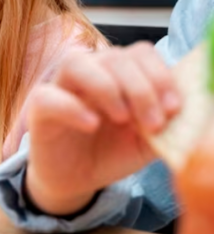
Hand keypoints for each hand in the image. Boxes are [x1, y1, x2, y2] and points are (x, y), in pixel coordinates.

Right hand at [25, 42, 180, 215]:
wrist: (76, 180)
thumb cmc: (110, 152)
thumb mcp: (147, 140)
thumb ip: (167, 124)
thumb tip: (193, 110)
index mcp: (118, 74)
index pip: (139, 52)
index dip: (159, 73)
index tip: (174, 107)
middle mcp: (89, 72)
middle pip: (113, 56)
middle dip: (140, 88)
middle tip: (153, 123)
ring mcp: (60, 86)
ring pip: (77, 63)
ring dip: (107, 87)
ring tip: (122, 118)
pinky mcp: (39, 108)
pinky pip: (49, 96)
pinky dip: (73, 107)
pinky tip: (92, 124)